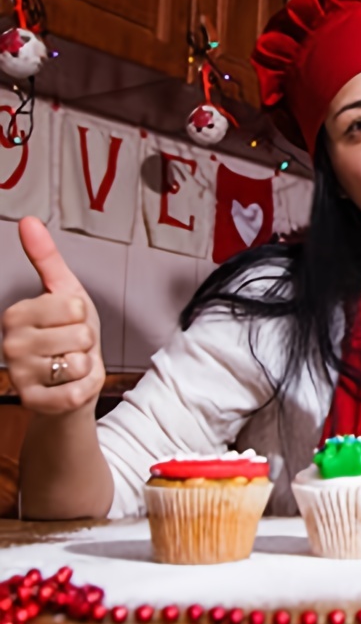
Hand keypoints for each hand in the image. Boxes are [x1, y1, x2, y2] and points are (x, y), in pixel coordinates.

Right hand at [1, 217, 105, 415]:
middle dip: (86, 340)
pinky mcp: (34, 402)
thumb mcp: (65, 291)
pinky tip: (69, 386)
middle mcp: (11, 345)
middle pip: (81, 333)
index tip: (69, 320)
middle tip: (71, 346)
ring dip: (84, 364)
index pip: (74, 305)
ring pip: (80, 361)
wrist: (71, 380)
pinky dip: (84, 388)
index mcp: (16, 314)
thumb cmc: (69, 334)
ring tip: (69, 364)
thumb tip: (28, 221)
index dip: (82, 314)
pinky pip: (77, 391)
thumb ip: (46, 258)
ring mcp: (20, 376)